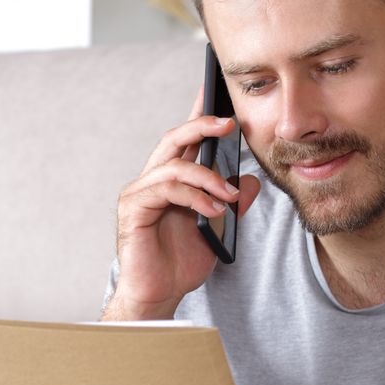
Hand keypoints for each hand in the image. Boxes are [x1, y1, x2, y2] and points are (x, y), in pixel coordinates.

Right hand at [106, 84, 262, 317]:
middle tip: (229, 123)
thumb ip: (231, 203)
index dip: (199, 113)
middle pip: (174, 138)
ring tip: (229, 196)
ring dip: (207, 177)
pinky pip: (166, 190)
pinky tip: (212, 210)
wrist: (159, 295)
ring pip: (173, 164)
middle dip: (201, 125)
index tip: (215, 88)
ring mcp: (140, 193)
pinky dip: (193, 196)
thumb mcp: (219, 229)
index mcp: (172, 180)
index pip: (186, 139)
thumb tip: (250, 180)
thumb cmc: (180, 263)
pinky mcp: (133, 209)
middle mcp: (153, 180)